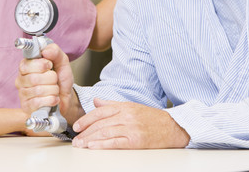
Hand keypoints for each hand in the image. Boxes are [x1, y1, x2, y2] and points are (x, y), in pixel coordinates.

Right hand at [15, 43, 81, 123]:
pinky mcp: (26, 106)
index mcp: (26, 66)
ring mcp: (22, 94)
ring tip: (54, 89)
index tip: (49, 65)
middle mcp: (21, 79)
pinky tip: (53, 99)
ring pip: (38, 90)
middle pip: (34, 78)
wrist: (67, 97)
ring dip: (53, 90)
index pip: (27, 64)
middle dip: (51, 79)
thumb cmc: (61, 79)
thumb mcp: (62, 61)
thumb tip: (45, 51)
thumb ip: (55, 52)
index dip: (42, 65)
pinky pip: (39, 102)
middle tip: (54, 79)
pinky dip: (51, 100)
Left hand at [71, 98, 189, 148]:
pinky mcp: (136, 140)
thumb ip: (112, 104)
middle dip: (85, 132)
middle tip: (76, 139)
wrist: (172, 127)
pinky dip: (102, 144)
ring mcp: (131, 128)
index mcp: (124, 107)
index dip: (86, 119)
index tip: (77, 126)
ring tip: (81, 145)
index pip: (100, 111)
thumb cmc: (152, 118)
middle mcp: (126, 116)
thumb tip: (96, 101)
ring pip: (105, 133)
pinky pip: (115, 142)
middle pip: (100, 123)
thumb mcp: (131, 106)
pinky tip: (94, 147)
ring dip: (90, 140)